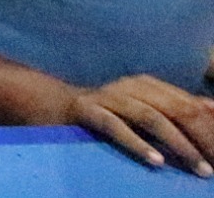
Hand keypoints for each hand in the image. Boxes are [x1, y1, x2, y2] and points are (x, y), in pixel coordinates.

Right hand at [59, 74, 213, 173]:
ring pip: (151, 118)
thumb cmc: (108, 112)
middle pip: (176, 110)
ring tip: (199, 168)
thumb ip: (177, 107)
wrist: (54, 106)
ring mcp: (108, 97)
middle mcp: (131, 86)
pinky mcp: (87, 111)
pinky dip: (138, 144)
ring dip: (180, 145)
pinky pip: (115, 127)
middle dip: (202, 138)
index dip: (210, 128)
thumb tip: (212, 107)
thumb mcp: (145, 107)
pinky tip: (156, 161)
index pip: (190, 104)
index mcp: (148, 85)